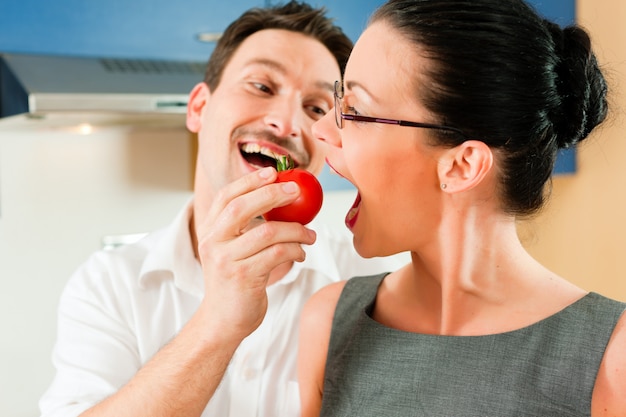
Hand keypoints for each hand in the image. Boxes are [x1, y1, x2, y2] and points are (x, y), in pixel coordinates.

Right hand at [195, 167, 316, 344]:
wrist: (223, 321)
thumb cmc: (234, 284)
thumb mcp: (231, 252)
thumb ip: (244, 229)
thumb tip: (278, 201)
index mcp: (209, 232)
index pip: (226, 197)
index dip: (249, 181)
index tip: (272, 172)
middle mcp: (214, 243)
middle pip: (243, 207)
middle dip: (273, 194)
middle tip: (296, 191)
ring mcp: (227, 260)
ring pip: (268, 232)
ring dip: (296, 230)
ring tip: (310, 235)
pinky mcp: (244, 276)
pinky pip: (278, 254)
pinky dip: (296, 250)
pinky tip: (301, 253)